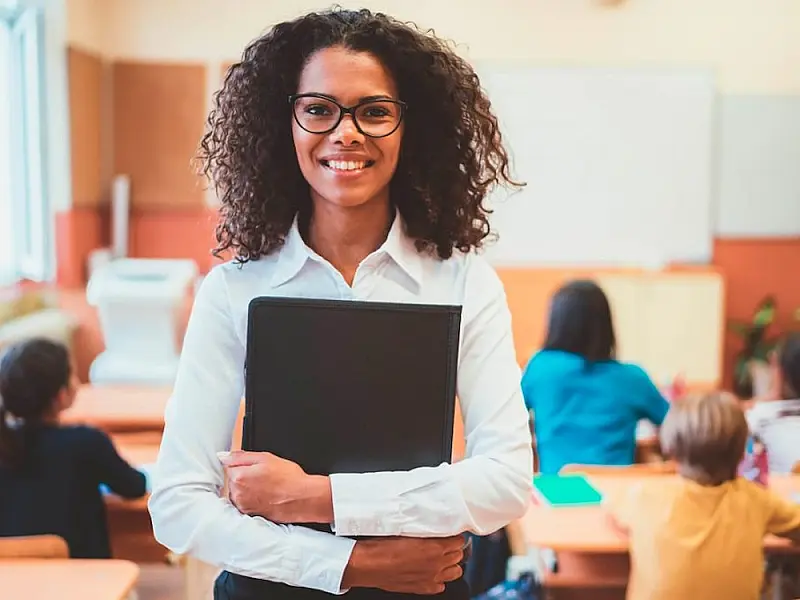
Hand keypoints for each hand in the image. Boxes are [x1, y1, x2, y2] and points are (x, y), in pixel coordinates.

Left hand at [218, 450, 332, 523]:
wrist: (303, 499)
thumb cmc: (289, 478)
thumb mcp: (266, 458)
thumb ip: (240, 456)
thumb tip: (222, 456)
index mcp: (239, 477)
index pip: (230, 466)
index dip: (245, 464)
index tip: (257, 467)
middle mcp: (237, 494)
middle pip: (233, 480)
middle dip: (245, 476)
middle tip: (264, 476)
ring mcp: (243, 506)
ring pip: (238, 492)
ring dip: (248, 489)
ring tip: (267, 487)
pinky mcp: (249, 515)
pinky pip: (245, 503)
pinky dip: (252, 499)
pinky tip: (266, 497)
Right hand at [342, 536, 466, 594]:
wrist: (371, 564)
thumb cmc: (384, 546)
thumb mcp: (407, 529)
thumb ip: (425, 531)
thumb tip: (433, 527)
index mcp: (435, 547)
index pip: (459, 541)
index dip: (456, 536)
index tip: (452, 533)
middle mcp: (437, 564)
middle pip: (459, 556)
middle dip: (455, 549)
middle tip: (447, 544)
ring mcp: (431, 578)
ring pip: (456, 572)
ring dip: (451, 564)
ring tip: (444, 558)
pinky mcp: (423, 588)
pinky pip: (441, 586)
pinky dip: (439, 579)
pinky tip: (432, 572)